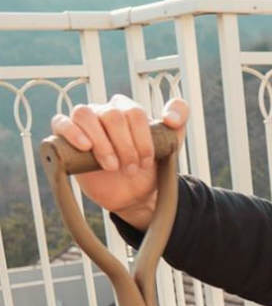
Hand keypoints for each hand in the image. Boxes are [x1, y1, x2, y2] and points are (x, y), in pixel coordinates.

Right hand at [50, 94, 188, 229]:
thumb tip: (171, 118)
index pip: (133, 111)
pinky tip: (86, 147)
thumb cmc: (149, 168)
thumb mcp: (168, 147)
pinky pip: (60, 122)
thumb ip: (177, 127)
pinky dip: (71, 131)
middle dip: (126, 147)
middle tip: (132, 169)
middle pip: (112, 115)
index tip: (148, 161)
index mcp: (127, 110)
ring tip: (112, 166)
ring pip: (86, 115)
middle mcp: (104, 112)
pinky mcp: (66, 138)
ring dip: (103, 144)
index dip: (142, 138)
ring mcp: (84, 123)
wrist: (133, 195)